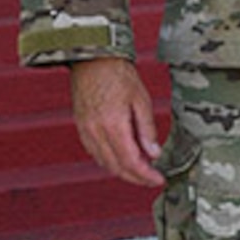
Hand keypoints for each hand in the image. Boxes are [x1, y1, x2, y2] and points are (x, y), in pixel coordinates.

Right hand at [70, 57, 163, 186]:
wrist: (92, 59)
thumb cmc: (118, 75)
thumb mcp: (141, 100)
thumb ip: (147, 129)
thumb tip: (154, 154)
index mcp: (113, 125)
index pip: (130, 161)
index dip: (145, 175)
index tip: (158, 179)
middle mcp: (96, 132)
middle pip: (116, 167)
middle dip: (135, 177)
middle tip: (151, 178)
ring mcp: (85, 131)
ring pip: (104, 162)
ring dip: (122, 170)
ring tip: (141, 169)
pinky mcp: (81, 127)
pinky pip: (95, 152)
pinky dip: (109, 160)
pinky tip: (122, 158)